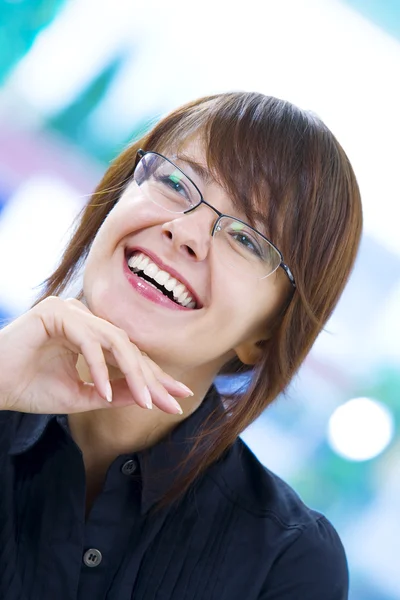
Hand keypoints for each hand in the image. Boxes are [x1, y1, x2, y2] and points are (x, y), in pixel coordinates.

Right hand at [0, 296, 191, 414]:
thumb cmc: (29, 389)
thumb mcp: (83, 396)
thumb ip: (115, 393)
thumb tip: (149, 397)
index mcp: (90, 334)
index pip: (129, 355)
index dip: (153, 377)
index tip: (177, 398)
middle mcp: (85, 319)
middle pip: (129, 347)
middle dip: (152, 376)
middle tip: (173, 400)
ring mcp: (71, 311)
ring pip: (114, 340)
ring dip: (133, 372)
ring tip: (146, 401)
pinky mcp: (56, 312)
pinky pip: (88, 339)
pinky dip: (99, 366)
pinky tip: (104, 392)